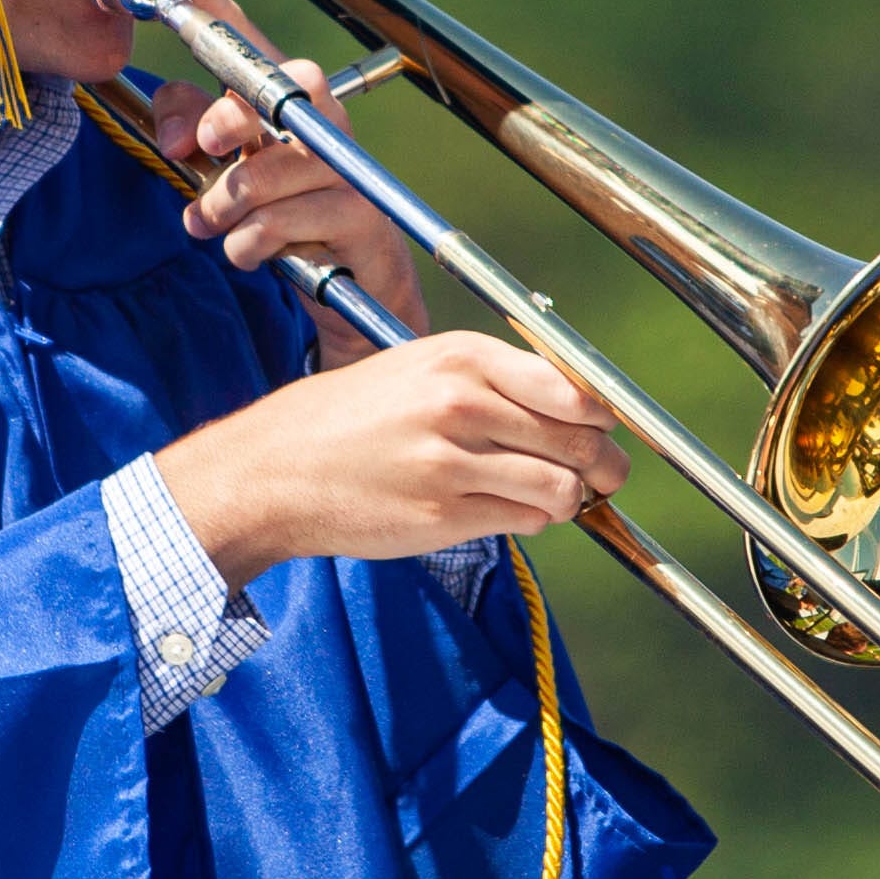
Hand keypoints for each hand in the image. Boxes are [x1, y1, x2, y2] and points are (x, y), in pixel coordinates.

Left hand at [120, 0, 427, 356]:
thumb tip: (177, 132)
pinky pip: (278, 226)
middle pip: (268, 90)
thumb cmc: (277, 207)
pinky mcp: (359, 214)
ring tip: (214, 224)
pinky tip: (250, 251)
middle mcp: (319, 114)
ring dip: (221, 210)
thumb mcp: (218, 164)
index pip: (236, 26)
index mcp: (279, 90)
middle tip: (200, 152)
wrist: (350, 276)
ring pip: (261, 175)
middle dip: (224, 121)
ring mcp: (345, 163)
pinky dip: (246, 247)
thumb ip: (186, 127)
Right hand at [153, 332, 626, 582]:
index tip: (604, 429)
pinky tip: (508, 509)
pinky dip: (530, 520)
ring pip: (561, 487)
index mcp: (459, 357)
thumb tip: (576, 404)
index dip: (601, 415)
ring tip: (556, 496)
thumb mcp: (417, 368)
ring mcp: (451, 464)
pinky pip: (525, 521)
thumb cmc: (350, 417)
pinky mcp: (443, 517)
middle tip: (603, 475)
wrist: (275, 471)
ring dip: (569, 498)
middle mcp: (460, 404)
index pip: (572, 387)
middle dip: (603, 464)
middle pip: (578, 440)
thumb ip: (492, 378)